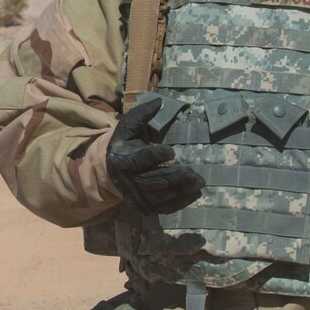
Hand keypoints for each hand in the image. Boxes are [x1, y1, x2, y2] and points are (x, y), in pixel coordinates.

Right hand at [105, 97, 204, 216]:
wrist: (110, 171)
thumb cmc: (125, 145)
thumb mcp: (128, 127)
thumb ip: (142, 114)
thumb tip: (159, 101)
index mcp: (122, 159)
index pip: (140, 160)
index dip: (156, 156)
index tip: (172, 151)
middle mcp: (127, 181)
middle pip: (154, 181)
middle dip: (176, 177)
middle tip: (193, 172)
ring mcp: (136, 196)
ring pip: (161, 197)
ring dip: (182, 191)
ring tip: (199, 182)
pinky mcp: (144, 207)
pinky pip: (164, 208)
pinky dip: (180, 202)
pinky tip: (194, 193)